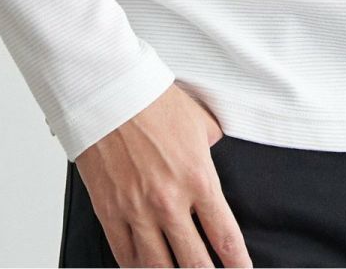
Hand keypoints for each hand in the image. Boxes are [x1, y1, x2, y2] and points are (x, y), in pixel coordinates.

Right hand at [75, 83, 252, 267]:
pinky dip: (136, 266)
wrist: (108, 93)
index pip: (225, 236)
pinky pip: (124, 255)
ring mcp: (137, 211)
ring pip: (158, 267)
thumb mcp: (197, 119)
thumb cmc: (152, 100)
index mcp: (198, 178)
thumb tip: (217, 149)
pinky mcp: (109, 212)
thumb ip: (211, 142)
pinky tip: (144, 267)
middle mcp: (170, 202)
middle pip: (195, 263)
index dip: (237, 263)